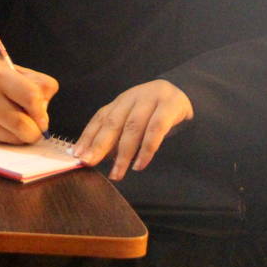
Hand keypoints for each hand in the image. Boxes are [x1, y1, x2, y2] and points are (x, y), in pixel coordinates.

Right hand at [0, 59, 58, 144]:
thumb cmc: (5, 80)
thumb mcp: (25, 74)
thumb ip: (42, 89)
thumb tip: (42, 121)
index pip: (31, 98)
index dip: (42, 113)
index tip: (43, 121)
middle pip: (21, 125)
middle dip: (34, 131)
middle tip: (35, 128)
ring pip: (11, 139)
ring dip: (20, 137)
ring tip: (16, 123)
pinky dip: (7, 140)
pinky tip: (2, 126)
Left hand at [73, 79, 192, 180]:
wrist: (189, 93)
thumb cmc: (157, 112)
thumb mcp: (135, 118)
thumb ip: (118, 134)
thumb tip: (95, 156)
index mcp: (121, 101)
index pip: (101, 118)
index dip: (88, 136)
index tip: (77, 155)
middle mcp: (133, 97)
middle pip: (113, 122)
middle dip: (99, 144)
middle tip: (89, 163)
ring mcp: (152, 99)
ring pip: (133, 127)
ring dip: (123, 153)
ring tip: (117, 173)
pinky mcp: (170, 106)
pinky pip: (156, 129)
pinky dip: (147, 148)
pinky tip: (140, 164)